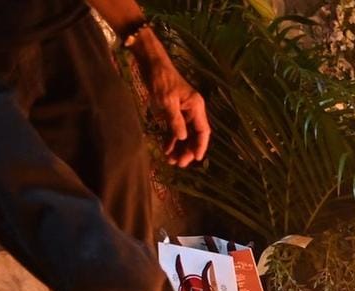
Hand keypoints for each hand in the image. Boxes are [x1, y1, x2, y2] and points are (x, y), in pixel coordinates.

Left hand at [130, 31, 210, 166]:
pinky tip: (166, 148)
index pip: (203, 131)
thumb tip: (183, 139)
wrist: (151, 63)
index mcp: (196, 107)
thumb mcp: (167, 100)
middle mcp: (193, 110)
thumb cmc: (160, 79)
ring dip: (179, 147)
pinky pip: (175, 128)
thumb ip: (175, 120)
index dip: (201, 146)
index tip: (195, 159)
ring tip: (171, 160)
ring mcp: (183, 110)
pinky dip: (172, 139)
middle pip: (194, 135)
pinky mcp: (173, 110)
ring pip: (185, 134)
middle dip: (188, 150)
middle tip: (179, 164)